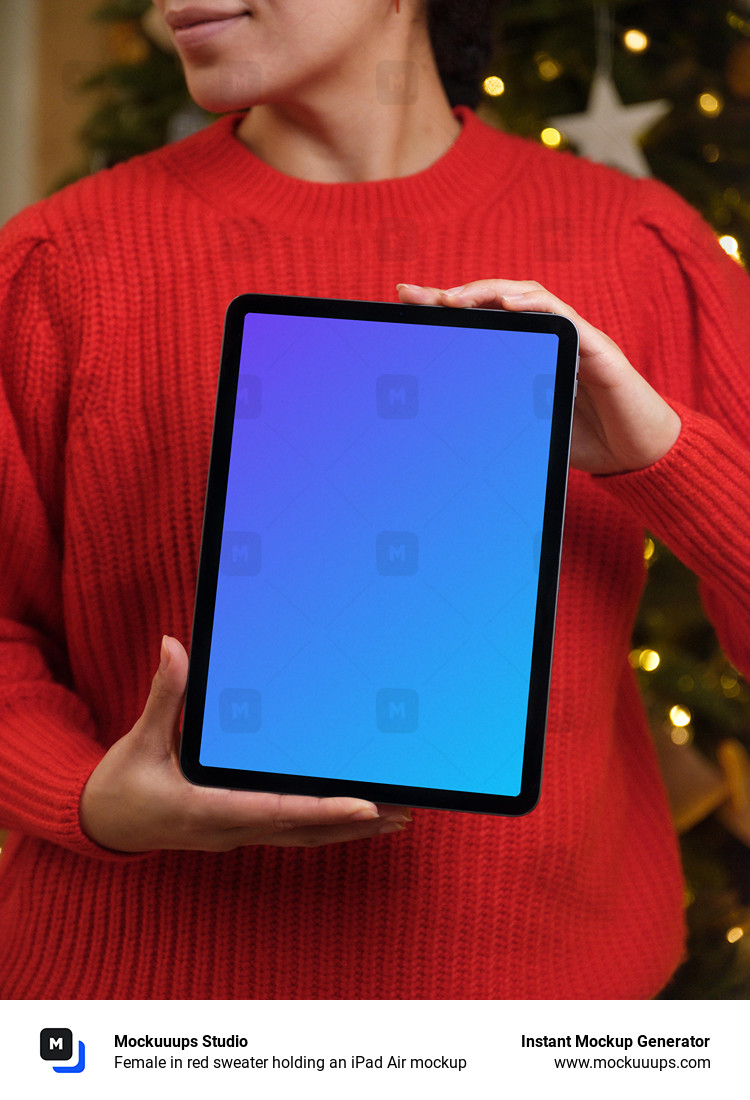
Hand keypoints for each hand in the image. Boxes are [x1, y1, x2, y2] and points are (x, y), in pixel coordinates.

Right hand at [79, 636, 409, 851]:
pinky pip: (292, 833)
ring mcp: (236, 835)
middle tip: (403, 809)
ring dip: (350, 829)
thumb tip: (171, 645)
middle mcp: (228, 829)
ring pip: (304, 837)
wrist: (103, 825)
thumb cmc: (121, 784)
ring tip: (397, 817)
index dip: (322, 809)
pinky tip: (355, 819)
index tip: (364, 805)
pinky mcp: (239, 831)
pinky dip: (327, 827)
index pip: (274, 811)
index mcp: (205, 810)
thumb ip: (164, 694)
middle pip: (303, 830)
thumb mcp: (139, 739)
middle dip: (354, 822)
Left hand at [396, 280, 680, 474]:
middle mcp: (549, 336)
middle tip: (415, 296)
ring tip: (454, 296)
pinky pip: (565, 317)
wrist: (637, 453)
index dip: (447, 308)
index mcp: (529, 352)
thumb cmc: (586, 439)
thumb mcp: (526, 426)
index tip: (406, 302)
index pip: (483, 319)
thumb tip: (441, 426)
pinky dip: (536, 306)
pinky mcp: (598, 347)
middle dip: (455, 294)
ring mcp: (574, 336)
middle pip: (498, 300)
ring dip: (488, 291)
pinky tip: (509, 305)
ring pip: (528, 297)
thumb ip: (495, 415)